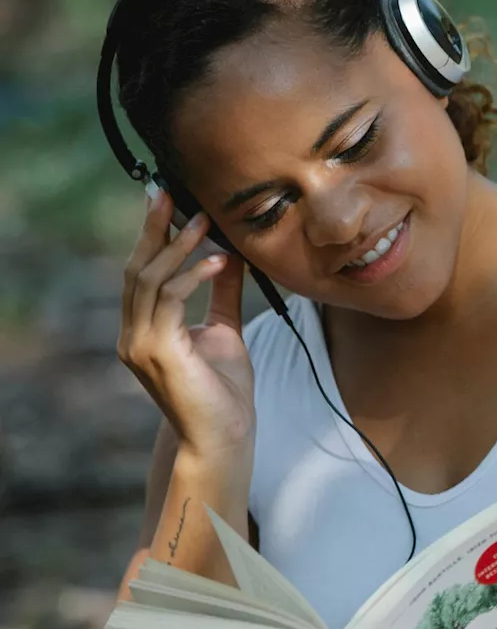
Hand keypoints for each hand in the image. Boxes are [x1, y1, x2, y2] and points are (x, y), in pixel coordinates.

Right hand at [117, 185, 254, 460]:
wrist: (224, 436)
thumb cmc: (224, 389)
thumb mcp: (224, 329)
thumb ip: (222, 294)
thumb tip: (230, 255)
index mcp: (144, 328)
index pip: (141, 272)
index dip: (152, 235)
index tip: (165, 200)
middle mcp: (133, 334)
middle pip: (136, 269)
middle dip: (153, 229)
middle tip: (168, 193)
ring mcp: (139, 344)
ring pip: (148, 281)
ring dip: (177, 247)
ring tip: (203, 221)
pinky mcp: (157, 352)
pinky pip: (169, 301)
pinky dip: (192, 276)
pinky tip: (218, 262)